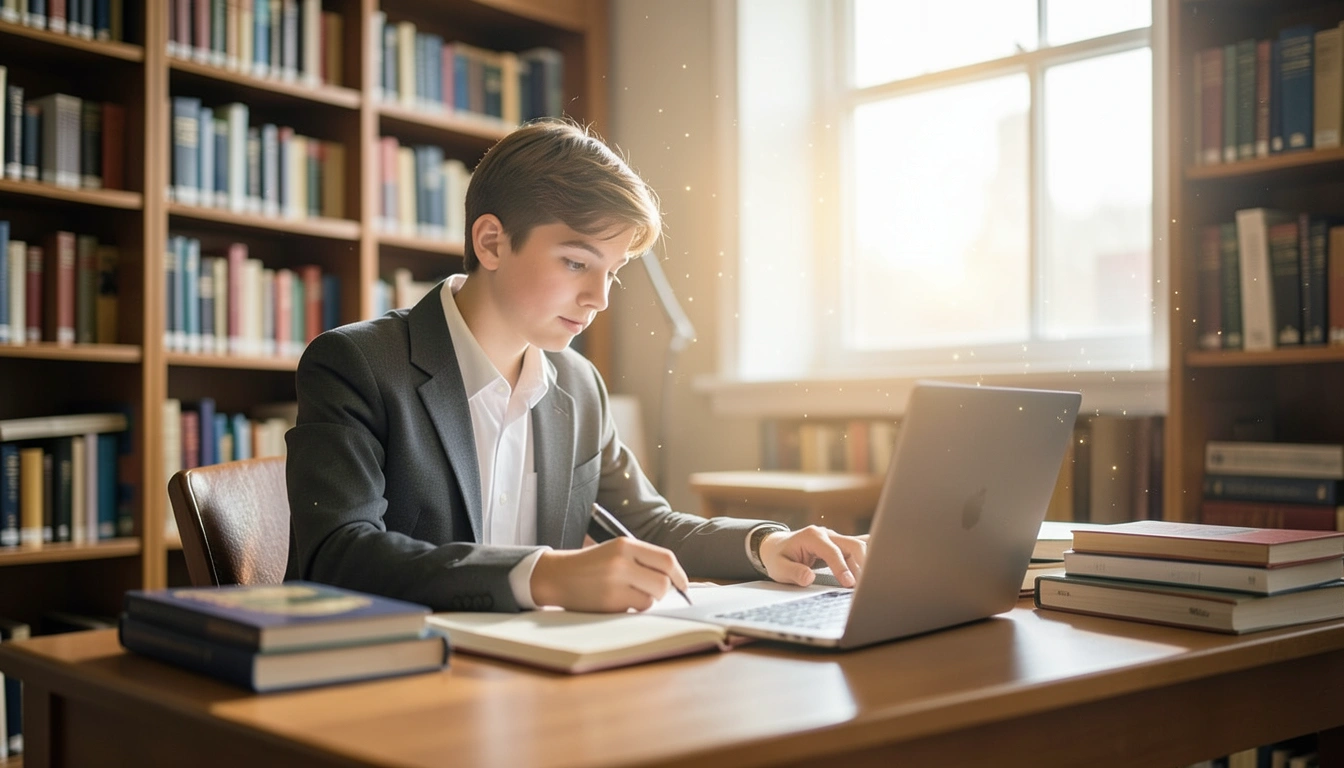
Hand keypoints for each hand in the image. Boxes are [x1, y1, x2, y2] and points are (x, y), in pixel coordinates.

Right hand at [530, 538, 690, 611]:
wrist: (557, 575)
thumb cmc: (591, 565)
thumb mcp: (616, 551)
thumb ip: (643, 560)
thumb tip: (675, 580)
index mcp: (625, 544)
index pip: (666, 559)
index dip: (679, 574)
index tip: (683, 584)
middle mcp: (621, 561)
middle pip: (663, 582)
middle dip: (664, 591)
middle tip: (654, 592)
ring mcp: (614, 582)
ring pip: (651, 598)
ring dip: (647, 600)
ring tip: (629, 594)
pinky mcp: (608, 602)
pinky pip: (635, 609)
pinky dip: (632, 607)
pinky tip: (616, 600)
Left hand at [758, 526, 867, 587]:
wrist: (777, 547)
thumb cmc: (778, 557)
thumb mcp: (779, 568)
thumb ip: (794, 572)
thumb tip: (809, 577)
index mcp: (812, 536)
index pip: (832, 551)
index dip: (842, 567)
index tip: (849, 583)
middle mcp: (826, 534)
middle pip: (852, 545)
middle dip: (862, 563)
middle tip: (865, 584)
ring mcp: (835, 538)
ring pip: (858, 547)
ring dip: (866, 563)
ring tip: (871, 581)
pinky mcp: (840, 544)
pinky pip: (857, 546)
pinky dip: (869, 552)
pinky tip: (883, 558)